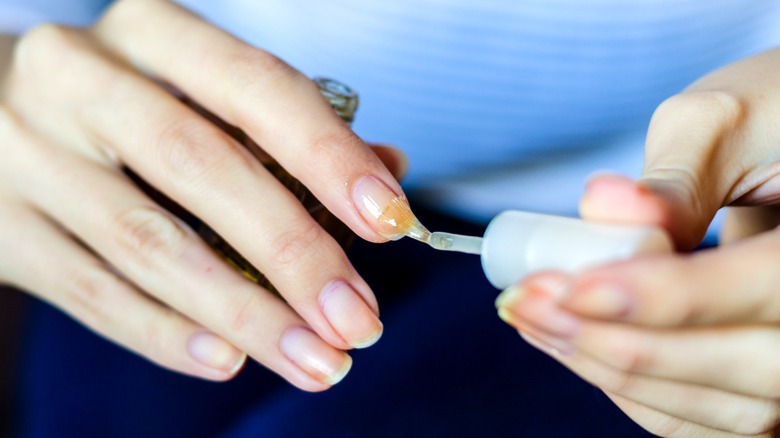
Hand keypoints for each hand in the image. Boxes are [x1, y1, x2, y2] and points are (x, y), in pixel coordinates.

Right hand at [0, 0, 407, 390]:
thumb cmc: (129, 107)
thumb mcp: (202, 94)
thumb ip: (289, 131)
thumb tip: (385, 174)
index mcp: (151, 33)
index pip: (258, 88)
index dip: (329, 158)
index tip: (390, 221)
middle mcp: (80, 79)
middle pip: (203, 170)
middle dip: (294, 253)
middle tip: (358, 319)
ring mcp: (28, 153)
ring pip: (149, 244)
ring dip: (245, 314)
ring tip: (315, 359)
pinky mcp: (1, 229)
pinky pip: (93, 292)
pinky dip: (167, 333)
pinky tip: (228, 359)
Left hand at [497, 47, 779, 435]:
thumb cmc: (762, 122)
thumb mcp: (725, 122)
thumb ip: (672, 176)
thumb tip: (602, 205)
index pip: (764, 287)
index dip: (662, 296)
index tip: (571, 286)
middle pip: (738, 368)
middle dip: (616, 341)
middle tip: (526, 301)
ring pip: (714, 402)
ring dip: (606, 366)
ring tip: (530, 316)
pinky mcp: (762, 382)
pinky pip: (701, 413)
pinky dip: (628, 385)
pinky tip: (568, 338)